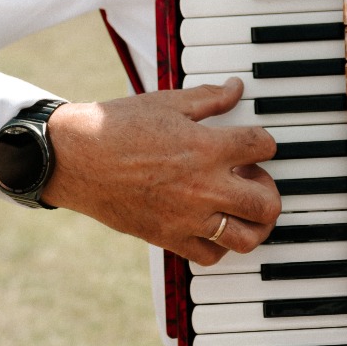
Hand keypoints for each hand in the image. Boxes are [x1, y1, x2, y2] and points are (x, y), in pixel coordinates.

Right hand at [44, 79, 280, 263]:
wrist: (76, 158)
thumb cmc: (118, 127)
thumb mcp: (168, 103)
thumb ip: (209, 99)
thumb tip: (236, 89)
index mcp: (207, 148)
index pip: (264, 146)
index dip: (267, 142)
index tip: (256, 143)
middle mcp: (204, 187)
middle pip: (266, 203)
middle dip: (270, 190)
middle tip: (254, 179)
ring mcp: (188, 218)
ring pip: (247, 237)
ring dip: (254, 224)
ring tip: (241, 208)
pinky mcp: (168, 237)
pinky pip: (211, 256)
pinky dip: (220, 245)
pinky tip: (214, 226)